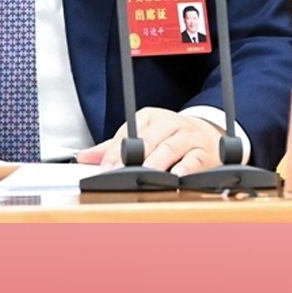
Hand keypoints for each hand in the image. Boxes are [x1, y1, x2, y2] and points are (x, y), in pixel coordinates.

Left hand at [76, 109, 221, 175]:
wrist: (208, 135)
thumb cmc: (169, 137)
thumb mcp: (142, 136)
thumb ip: (114, 148)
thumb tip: (83, 157)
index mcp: (150, 117)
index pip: (129, 132)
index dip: (116, 151)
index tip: (106, 168)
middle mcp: (170, 123)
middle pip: (149, 138)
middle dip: (133, 157)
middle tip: (120, 172)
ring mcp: (188, 137)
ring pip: (171, 147)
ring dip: (157, 162)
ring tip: (146, 173)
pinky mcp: (204, 152)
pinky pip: (194, 159)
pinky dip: (186, 167)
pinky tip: (177, 175)